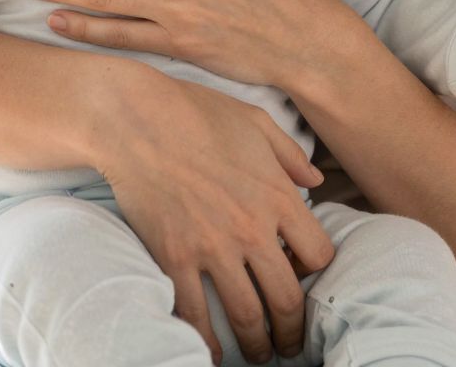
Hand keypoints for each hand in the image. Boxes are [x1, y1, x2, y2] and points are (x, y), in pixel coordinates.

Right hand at [98, 69, 336, 363]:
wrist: (136, 119)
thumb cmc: (197, 113)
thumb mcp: (256, 121)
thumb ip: (291, 154)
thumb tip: (315, 179)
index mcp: (279, 196)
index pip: (319, 254)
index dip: (316, 272)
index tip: (302, 277)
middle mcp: (252, 230)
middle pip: (287, 298)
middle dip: (292, 330)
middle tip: (289, 343)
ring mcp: (212, 248)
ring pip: (246, 315)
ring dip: (256, 344)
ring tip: (258, 355)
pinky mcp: (173, 258)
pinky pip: (194, 313)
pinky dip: (205, 341)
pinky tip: (210, 353)